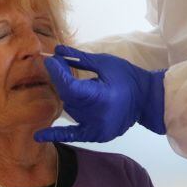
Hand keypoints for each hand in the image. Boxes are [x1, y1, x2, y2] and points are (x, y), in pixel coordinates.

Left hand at [34, 45, 165, 142]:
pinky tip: (39, 135)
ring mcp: (96, 128)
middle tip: (59, 64)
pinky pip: (73, 134)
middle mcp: (96, 116)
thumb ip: (80, 58)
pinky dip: (57, 134)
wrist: (147, 99)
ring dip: (69, 96)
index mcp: (101, 97)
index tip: (50, 60)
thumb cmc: (128, 77)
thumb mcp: (105, 63)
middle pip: (68, 97)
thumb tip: (56, 50)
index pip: (70, 87)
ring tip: (75, 82)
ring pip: (70, 109)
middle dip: (61, 80)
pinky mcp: (96, 135)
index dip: (57, 73)